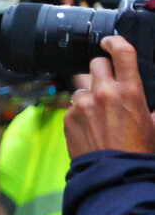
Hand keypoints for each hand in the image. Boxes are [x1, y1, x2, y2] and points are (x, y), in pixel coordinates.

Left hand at [64, 35, 154, 157]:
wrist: (113, 173)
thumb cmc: (137, 149)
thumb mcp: (154, 123)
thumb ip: (150, 106)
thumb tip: (148, 104)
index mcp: (130, 90)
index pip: (122, 52)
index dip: (115, 41)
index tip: (109, 41)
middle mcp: (104, 92)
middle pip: (96, 64)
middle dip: (101, 71)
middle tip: (107, 86)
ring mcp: (83, 104)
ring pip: (82, 87)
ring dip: (89, 96)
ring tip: (99, 116)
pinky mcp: (68, 117)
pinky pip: (72, 107)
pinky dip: (80, 114)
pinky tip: (90, 129)